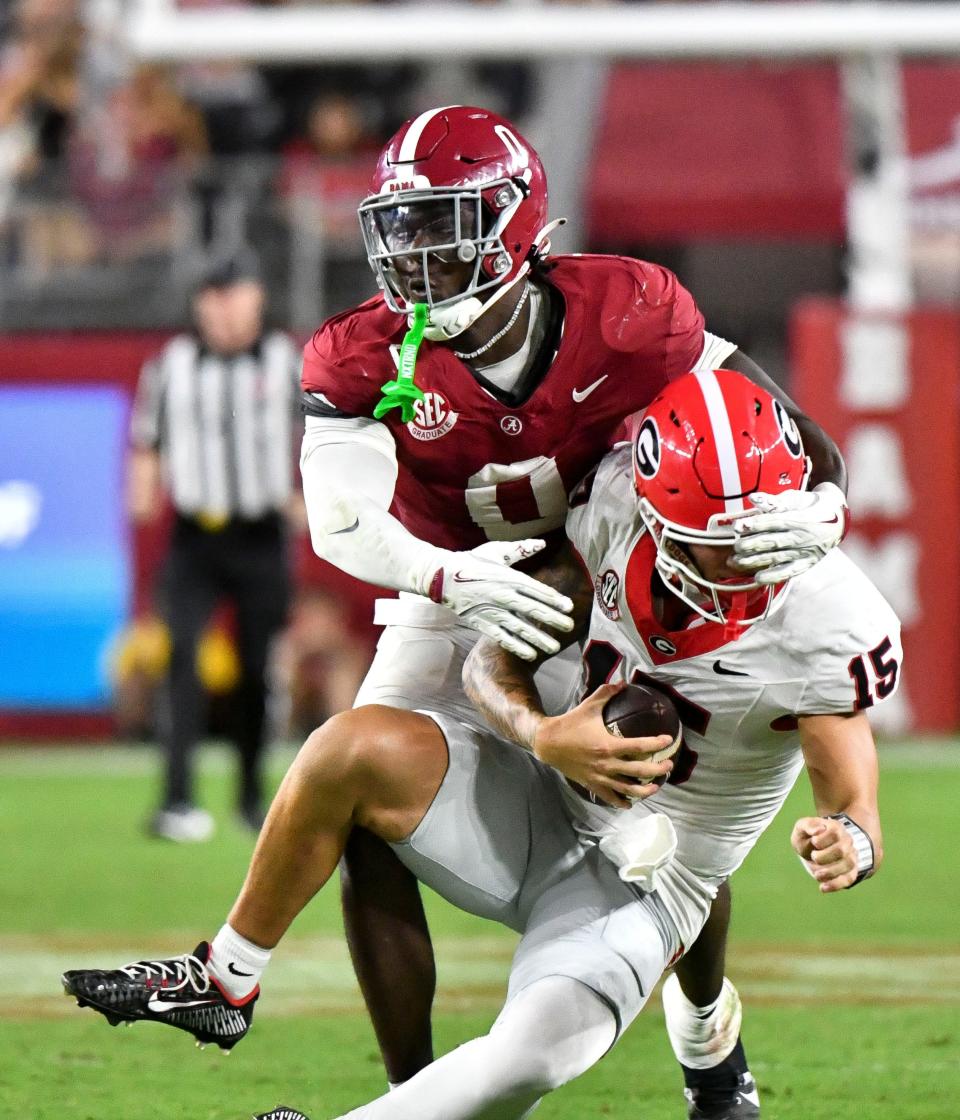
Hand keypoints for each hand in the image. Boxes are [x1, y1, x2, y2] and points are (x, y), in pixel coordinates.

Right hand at [428, 539, 574, 660]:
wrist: (441, 576)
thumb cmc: (472, 561)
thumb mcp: (496, 551)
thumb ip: (521, 549)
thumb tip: (542, 543)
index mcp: (508, 576)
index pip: (536, 589)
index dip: (554, 599)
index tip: (569, 607)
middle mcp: (502, 595)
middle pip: (532, 609)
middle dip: (552, 619)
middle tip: (569, 627)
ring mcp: (492, 610)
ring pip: (519, 627)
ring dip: (538, 638)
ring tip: (554, 647)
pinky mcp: (481, 622)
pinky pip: (501, 637)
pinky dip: (516, 646)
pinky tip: (531, 655)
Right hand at [533, 683, 674, 807]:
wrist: (547, 743)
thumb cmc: (570, 723)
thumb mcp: (589, 706)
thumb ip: (607, 693)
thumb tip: (624, 682)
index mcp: (608, 745)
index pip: (639, 746)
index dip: (656, 743)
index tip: (668, 740)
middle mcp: (607, 764)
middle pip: (639, 771)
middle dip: (657, 770)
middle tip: (669, 765)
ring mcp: (600, 777)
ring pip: (627, 789)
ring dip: (644, 791)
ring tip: (655, 787)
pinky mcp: (592, 785)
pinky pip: (610, 798)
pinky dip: (621, 802)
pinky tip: (630, 802)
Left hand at [731, 482, 847, 584]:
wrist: (838, 518)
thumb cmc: (810, 505)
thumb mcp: (795, 498)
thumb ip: (772, 501)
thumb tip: (752, 498)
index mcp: (799, 518)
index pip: (774, 522)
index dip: (756, 524)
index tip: (738, 527)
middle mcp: (802, 536)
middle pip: (774, 541)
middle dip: (752, 544)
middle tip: (736, 546)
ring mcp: (805, 552)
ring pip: (777, 557)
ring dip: (756, 561)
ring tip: (737, 562)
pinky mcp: (807, 563)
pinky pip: (789, 571)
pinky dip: (774, 576)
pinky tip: (758, 578)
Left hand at [791, 816, 859, 892]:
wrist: (813, 848)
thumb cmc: (807, 836)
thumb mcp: (802, 828)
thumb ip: (808, 826)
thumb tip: (820, 829)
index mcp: (835, 827)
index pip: (835, 833)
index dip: (822, 840)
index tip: (814, 842)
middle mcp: (846, 841)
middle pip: (842, 850)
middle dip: (824, 857)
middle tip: (813, 857)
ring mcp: (850, 856)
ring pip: (848, 865)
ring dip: (831, 872)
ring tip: (817, 875)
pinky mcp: (850, 871)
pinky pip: (849, 879)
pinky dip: (836, 885)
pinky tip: (822, 888)